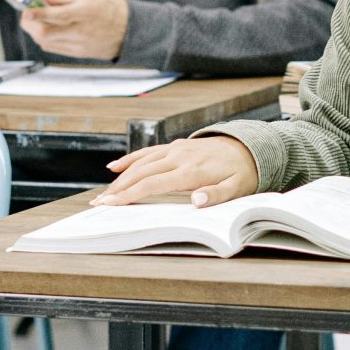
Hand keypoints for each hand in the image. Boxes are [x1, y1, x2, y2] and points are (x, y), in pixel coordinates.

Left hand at [21, 0, 129, 61]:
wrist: (129, 30)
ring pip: (46, 42)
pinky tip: (50, 29)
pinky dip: (45, 38)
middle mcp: (81, 31)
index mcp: (85, 11)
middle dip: (30, 23)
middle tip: (28, 13)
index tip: (26, 10)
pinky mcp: (78, 53)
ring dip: (36, 30)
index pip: (57, 15)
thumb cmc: (110, 8)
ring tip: (40, 20)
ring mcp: (79, 45)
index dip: (38, 14)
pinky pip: (53, 48)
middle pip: (45, 33)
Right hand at [92, 135, 258, 208]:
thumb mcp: (237, 189)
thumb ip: (216, 196)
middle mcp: (179, 157)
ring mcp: (176, 149)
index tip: (110, 204)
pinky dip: (130, 159)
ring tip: (104, 192)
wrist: (251, 148)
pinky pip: (149, 152)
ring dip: (120, 177)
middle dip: (117, 188)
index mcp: (191, 171)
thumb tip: (196, 201)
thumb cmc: (243, 174)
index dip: (129, 194)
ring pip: (141, 162)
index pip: (152, 183)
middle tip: (98, 203)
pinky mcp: (176, 146)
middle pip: (141, 173)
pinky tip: (115, 166)